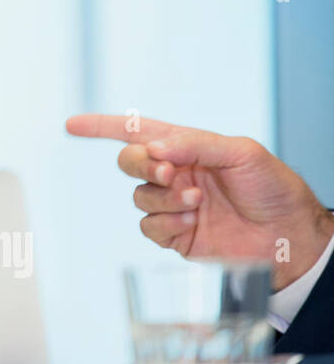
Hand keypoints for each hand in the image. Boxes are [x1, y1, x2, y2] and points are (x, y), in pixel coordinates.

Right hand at [66, 114, 333, 289]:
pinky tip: (190, 222)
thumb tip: (156, 149)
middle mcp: (175, 174)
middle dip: (142, 165)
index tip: (72, 125)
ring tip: (196, 202)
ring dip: (163, 198)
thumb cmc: (274, 189)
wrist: (291, 237)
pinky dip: (165, 223)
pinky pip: (149, 226)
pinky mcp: (176, 235)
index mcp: (187, 148)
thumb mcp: (242, 153)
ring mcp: (174, 205)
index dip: (102, 127)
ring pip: (139, 196)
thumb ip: (196, 145)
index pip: (137, 132)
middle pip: (130, 162)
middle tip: (169, 173)